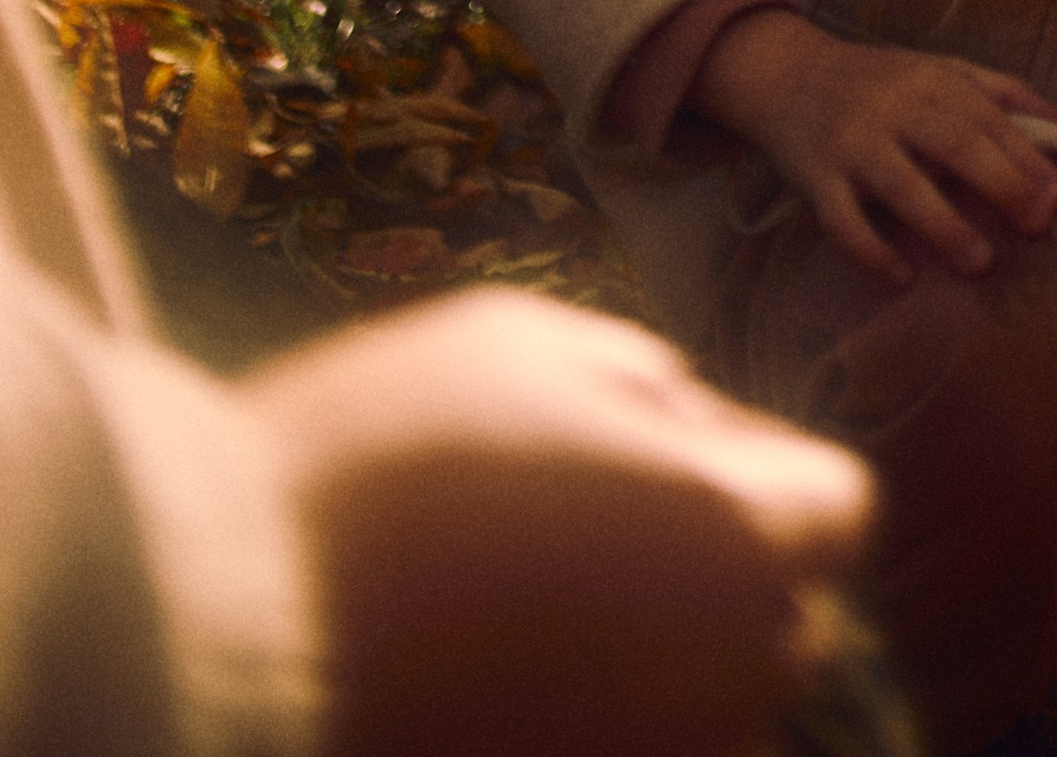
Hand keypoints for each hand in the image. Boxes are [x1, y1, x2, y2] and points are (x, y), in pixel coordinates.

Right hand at [250, 287, 870, 756]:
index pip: (836, 510)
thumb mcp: (531, 340)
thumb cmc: (381, 454)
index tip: (681, 456)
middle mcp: (726, 675)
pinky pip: (627, 744)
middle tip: (590, 515)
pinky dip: (590, 710)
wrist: (220, 614)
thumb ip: (646, 382)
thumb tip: (690, 429)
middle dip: (719, 565)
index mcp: (740, 537)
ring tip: (529, 596)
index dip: (768, 472)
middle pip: (782, 620)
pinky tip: (496, 663)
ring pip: (706, 701)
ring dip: (656, 650)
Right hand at [695, 4, 1056, 281]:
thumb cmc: (878, 82)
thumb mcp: (937, 69)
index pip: (989, 119)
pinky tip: (902, 278)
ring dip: (943, 224)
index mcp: (931, 81)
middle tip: (1037, 228)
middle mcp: (894, 107)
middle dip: (1001, 185)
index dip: (1028, 160)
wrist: (786, 74)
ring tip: (980, 264)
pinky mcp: (816, 178)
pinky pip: (843, 219)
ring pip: (902, 184)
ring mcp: (852, 143)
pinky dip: (872, 250)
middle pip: (955, 144)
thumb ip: (998, 90)